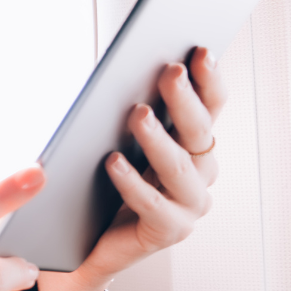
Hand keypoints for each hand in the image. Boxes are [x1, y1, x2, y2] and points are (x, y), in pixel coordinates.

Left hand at [38, 47, 225, 290]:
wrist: (80, 241)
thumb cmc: (99, 181)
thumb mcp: (114, 136)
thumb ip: (132, 110)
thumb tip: (126, 67)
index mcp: (192, 142)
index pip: (210, 106)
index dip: (209, 78)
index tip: (199, 49)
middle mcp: (199, 171)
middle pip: (199, 131)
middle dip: (184, 99)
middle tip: (169, 71)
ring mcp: (189, 204)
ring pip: (179, 167)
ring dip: (158, 138)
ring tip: (138, 114)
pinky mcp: (169, 231)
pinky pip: (152, 205)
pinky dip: (133, 181)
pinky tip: (114, 161)